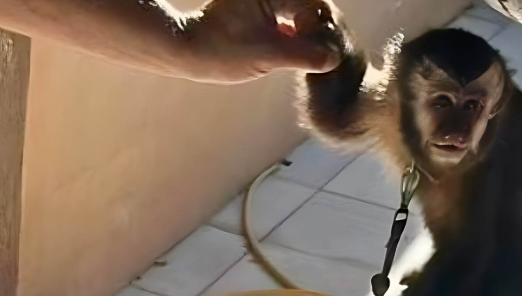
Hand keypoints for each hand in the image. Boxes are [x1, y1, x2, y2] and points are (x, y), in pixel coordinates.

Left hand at [189, 0, 345, 82]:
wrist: (186, 51)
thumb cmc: (220, 51)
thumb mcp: (267, 55)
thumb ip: (304, 55)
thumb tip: (335, 59)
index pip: (318, 7)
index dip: (329, 34)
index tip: (333, 59)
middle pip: (315, 10)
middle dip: (324, 35)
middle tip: (333, 62)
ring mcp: (270, 3)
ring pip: (307, 17)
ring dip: (316, 39)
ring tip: (323, 63)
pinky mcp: (266, 14)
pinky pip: (296, 23)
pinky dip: (303, 41)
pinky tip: (309, 60)